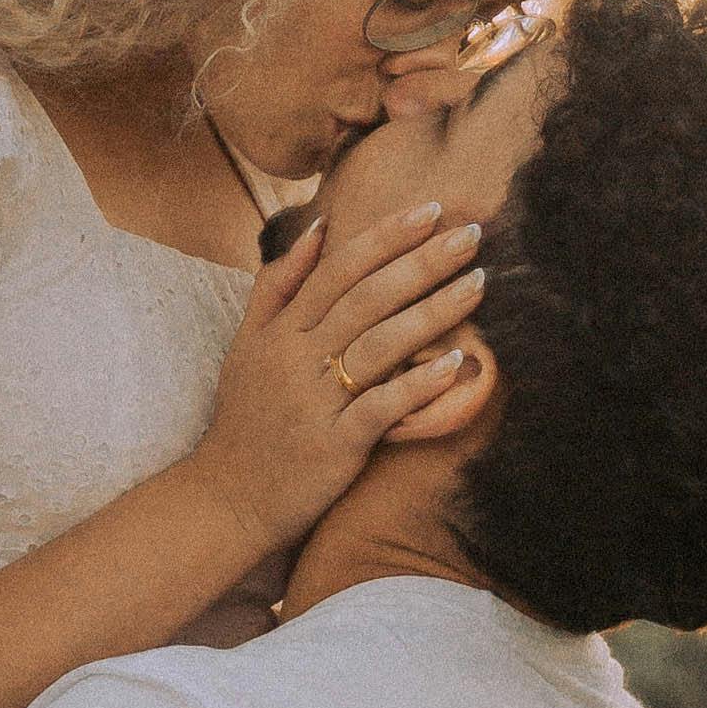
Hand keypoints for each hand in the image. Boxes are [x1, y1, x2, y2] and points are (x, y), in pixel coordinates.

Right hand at [191, 199, 486, 548]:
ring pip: (380, 345)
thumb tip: (319, 226)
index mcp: (281, 330)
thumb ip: (279, 283)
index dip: (386, 237)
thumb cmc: (247, 417)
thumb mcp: (247, 343)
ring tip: (478, 286)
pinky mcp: (335, 444)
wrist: (229, 497)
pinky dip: (420, 386)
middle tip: (471, 235)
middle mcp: (297, 358)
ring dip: (433, 312)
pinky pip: (382, 407)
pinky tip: (458, 364)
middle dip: (421, 262)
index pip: (339, 269)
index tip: (432, 210)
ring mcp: (316, 401)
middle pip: (366, 298)